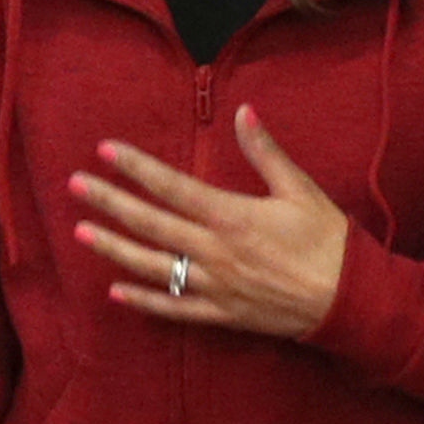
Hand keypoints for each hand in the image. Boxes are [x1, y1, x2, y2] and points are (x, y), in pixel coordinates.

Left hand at [72, 105, 349, 338]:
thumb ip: (265, 152)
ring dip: (114, 250)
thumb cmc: (329, 241)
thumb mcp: (301, 189)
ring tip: (81, 233)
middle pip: (151, 224)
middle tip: (75, 186)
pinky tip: (115, 291)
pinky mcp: (219, 313)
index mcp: (232, 216)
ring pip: (152, 267)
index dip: (137, 168)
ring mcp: (213, 285)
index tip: (106, 150)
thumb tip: (242, 111)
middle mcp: (214, 251)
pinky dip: (143, 301)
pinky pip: (173, 308)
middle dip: (110, 203)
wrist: (348, 301)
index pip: (173, 187)